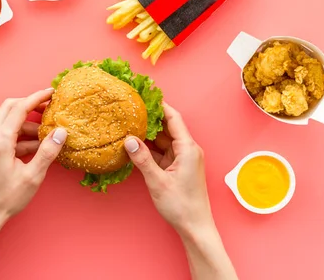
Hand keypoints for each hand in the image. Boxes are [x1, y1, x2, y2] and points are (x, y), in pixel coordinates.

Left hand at [0, 89, 66, 231]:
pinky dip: (19, 134)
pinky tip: (34, 146)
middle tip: (48, 107)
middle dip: (30, 104)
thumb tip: (60, 132)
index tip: (50, 93)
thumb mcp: (33, 175)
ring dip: (26, 123)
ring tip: (46, 135)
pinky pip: (3, 133)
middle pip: (10, 107)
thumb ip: (48, 151)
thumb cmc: (6, 198)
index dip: (37, 98)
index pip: (19, 108)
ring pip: (7, 120)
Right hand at [124, 102, 212, 234]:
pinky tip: (135, 145)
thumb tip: (128, 140)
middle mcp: (188, 150)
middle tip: (131, 109)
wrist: (195, 227)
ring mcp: (183, 159)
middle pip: (167, 127)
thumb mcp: (157, 181)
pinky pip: (162, 152)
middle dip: (150, 118)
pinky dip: (150, 148)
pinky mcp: (178, 167)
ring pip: (163, 140)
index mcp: (188, 148)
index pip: (173, 118)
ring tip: (129, 124)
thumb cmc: (181, 206)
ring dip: (148, 134)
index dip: (159, 105)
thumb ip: (142, 159)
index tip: (144, 95)